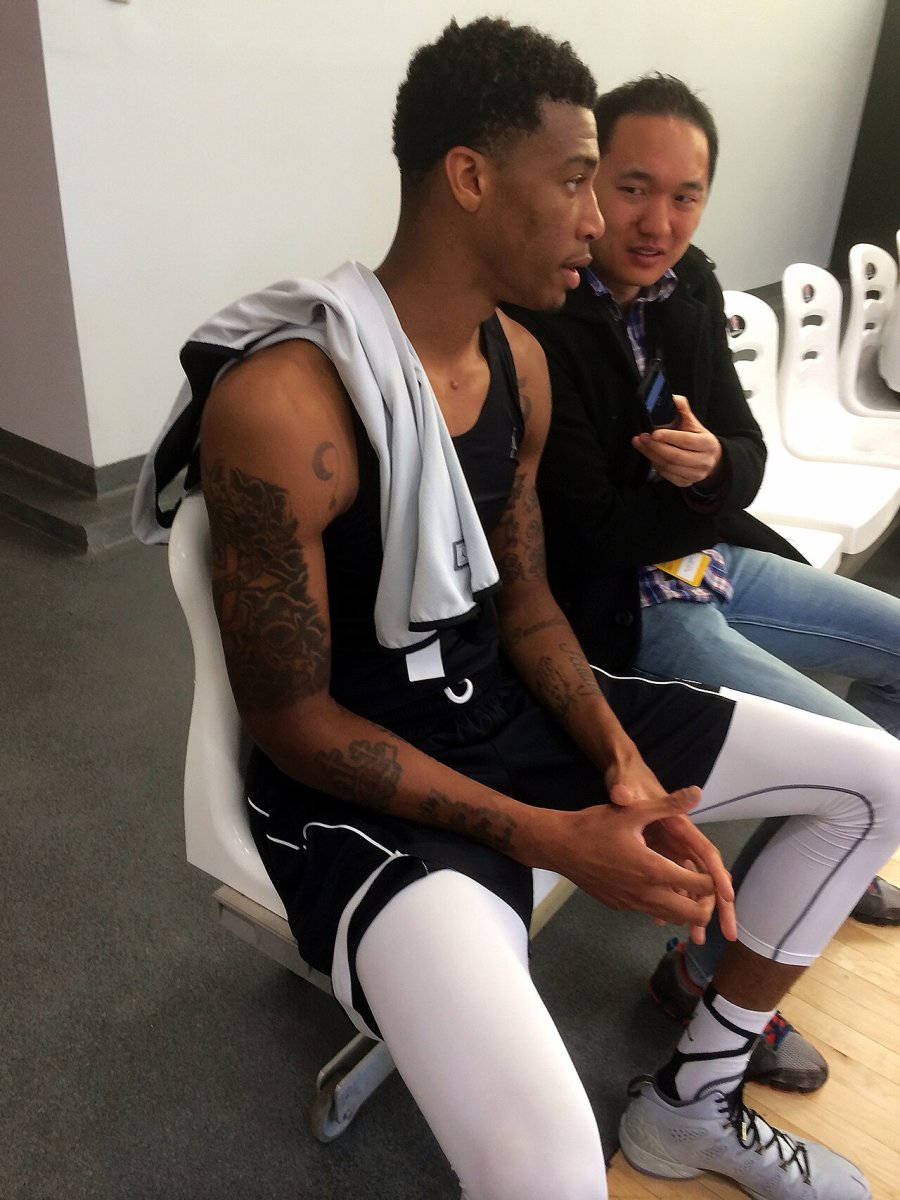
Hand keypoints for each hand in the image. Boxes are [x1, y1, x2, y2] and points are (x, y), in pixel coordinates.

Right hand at [547, 778, 733, 936]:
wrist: (560, 846)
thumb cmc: (596, 825)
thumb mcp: (633, 811)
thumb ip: (668, 804)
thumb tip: (697, 792)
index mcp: (656, 870)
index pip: (701, 888)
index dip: (713, 882)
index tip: (711, 870)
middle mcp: (647, 894)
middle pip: (692, 915)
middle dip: (705, 904)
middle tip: (702, 885)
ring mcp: (632, 904)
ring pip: (671, 918)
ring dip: (683, 907)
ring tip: (683, 885)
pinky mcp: (620, 907)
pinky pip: (649, 913)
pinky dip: (661, 905)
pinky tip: (655, 884)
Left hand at [632, 395, 722, 488]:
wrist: (712, 459)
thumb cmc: (699, 439)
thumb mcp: (694, 423)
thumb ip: (683, 410)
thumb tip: (672, 398)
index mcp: (707, 444)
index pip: (686, 441)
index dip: (669, 437)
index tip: (654, 433)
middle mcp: (703, 461)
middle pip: (675, 456)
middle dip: (655, 447)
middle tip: (642, 437)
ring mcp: (695, 474)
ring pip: (669, 467)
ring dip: (651, 455)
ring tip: (640, 444)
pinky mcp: (686, 483)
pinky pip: (667, 475)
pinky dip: (656, 465)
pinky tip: (649, 455)